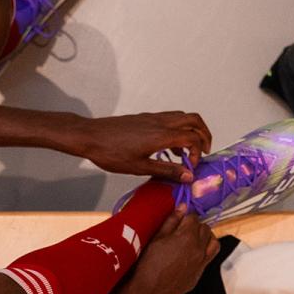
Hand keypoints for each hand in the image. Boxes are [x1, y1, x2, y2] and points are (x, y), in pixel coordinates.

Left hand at [77, 111, 212, 182]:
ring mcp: (152, 118)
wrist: (89, 136)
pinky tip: (168, 148)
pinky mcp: (144, 118)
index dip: (198, 153)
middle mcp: (160, 122)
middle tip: (203, 152)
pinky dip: (177, 130)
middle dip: (204, 134)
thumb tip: (188, 176)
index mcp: (161, 135)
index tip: (191, 168)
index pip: (193, 138)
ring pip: (182, 117)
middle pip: (194, 120)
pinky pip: (169, 119)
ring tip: (186, 153)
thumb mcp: (140, 167)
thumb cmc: (110, 153)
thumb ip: (167, 170)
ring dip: (190, 131)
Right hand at [126, 207, 218, 293]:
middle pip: (206, 229)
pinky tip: (193, 254)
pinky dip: (205, 252)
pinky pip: (209, 258)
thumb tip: (182, 207)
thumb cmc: (148, 264)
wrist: (147, 292)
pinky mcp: (200, 274)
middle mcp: (199, 249)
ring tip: (194, 239)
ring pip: (214, 243)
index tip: (179, 220)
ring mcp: (201, 263)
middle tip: (183, 230)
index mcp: (187, 237)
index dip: (186, 217)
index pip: (194, 218)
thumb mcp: (156, 239)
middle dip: (196, 226)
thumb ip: (171, 221)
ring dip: (206, 238)